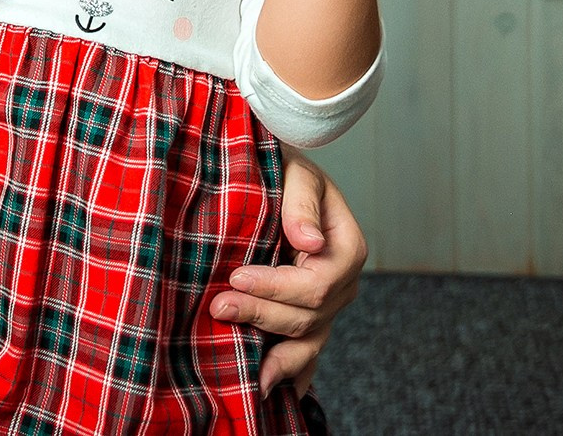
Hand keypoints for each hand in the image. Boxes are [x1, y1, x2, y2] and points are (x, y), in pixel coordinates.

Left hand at [211, 151, 366, 396]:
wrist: (280, 177)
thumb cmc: (287, 171)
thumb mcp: (296, 172)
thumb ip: (301, 203)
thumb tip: (308, 242)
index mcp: (346, 248)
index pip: (316, 283)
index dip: (277, 286)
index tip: (237, 276)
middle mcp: (343, 284)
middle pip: (308, 316)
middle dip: (261, 315)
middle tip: (217, 307)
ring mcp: (328, 307)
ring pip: (307, 344)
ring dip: (275, 360)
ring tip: (248, 377)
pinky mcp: (309, 319)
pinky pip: (305, 354)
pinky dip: (290, 374)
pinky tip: (269, 391)